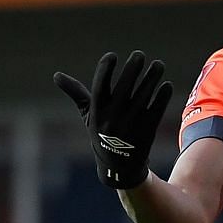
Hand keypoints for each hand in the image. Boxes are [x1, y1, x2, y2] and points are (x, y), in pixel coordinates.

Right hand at [53, 50, 173, 189]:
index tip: (112, 55)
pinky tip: (166, 85)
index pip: (100, 85)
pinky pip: (155, 111)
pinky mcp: (147, 132)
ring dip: (151, 79)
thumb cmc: (102, 134)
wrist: (119, 167)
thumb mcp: (88, 116)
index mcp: (97, 112)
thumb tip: (56, 75)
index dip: (105, 69)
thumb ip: (76, 94)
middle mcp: (113, 117)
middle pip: (124, 87)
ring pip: (142, 97)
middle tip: (139, 54)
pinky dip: (162, 97)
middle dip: (132, 69)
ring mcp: (131, 125)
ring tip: (158, 65)